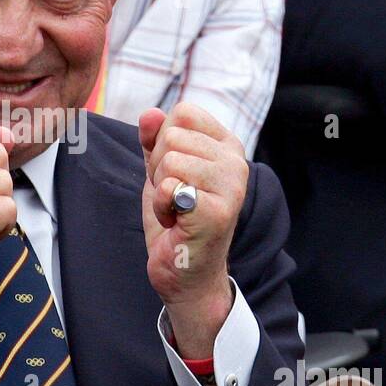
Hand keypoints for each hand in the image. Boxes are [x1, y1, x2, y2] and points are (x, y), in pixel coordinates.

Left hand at [139, 103, 247, 357]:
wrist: (184, 272)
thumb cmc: (176, 220)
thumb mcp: (160, 171)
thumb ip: (154, 140)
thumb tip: (150, 114)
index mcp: (227, 145)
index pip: (184, 113)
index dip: (163, 141)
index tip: (174, 173)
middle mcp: (236, 162)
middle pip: (173, 137)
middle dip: (159, 169)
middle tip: (175, 197)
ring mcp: (231, 187)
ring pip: (169, 160)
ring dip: (161, 190)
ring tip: (177, 210)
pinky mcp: (218, 212)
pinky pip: (169, 187)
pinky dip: (161, 207)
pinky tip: (177, 223)